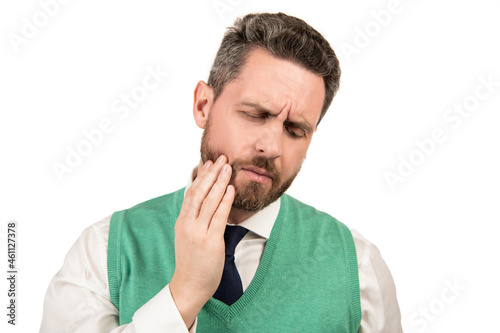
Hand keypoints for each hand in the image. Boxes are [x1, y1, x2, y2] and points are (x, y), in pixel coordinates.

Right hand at [169, 155, 233, 328]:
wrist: (188, 286)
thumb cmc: (191, 263)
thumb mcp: (187, 237)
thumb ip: (193, 220)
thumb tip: (201, 205)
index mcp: (182, 221)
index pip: (191, 193)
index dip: (199, 176)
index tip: (207, 162)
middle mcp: (188, 224)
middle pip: (199, 192)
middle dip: (211, 173)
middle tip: (221, 158)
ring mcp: (198, 232)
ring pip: (209, 201)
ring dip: (219, 182)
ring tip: (227, 167)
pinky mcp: (210, 241)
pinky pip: (219, 216)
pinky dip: (225, 201)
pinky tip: (230, 189)